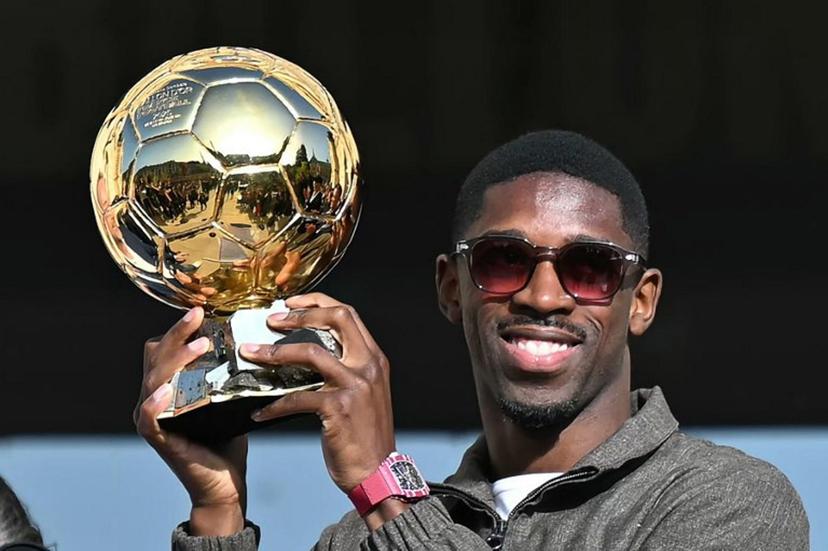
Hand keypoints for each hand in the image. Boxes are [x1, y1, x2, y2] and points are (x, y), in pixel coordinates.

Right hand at [134, 307, 247, 536]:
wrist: (225, 483)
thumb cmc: (227, 438)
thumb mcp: (229, 397)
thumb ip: (229, 372)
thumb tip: (253, 339)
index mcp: (169, 384)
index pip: (165, 346)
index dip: (181, 328)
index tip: (204, 309)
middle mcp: (154, 397)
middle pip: (156, 355)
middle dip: (177, 333)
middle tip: (198, 315)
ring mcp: (153, 417)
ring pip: (153, 379)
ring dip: (176, 359)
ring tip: (200, 345)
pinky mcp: (158, 438)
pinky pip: (148, 416)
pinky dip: (154, 401)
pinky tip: (167, 389)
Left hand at [240, 293, 402, 526]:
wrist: (378, 473)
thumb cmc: (366, 436)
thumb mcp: (365, 394)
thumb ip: (346, 370)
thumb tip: (309, 354)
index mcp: (374, 359)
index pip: (348, 314)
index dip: (318, 302)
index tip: (292, 303)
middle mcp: (368, 366)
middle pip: (336, 319)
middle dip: (300, 314)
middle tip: (271, 320)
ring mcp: (355, 385)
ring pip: (310, 352)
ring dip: (275, 351)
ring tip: (251, 352)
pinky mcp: (338, 408)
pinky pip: (297, 398)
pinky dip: (274, 405)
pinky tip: (259, 413)